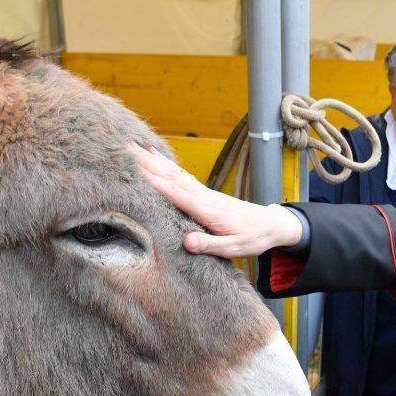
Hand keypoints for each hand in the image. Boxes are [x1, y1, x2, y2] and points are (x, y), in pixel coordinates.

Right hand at [129, 143, 303, 257]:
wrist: (270, 224)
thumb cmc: (252, 238)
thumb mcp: (233, 249)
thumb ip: (210, 245)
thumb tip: (187, 242)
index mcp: (207, 211)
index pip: (177, 195)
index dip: (156, 184)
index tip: (135, 172)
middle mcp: (203, 197)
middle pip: (171, 177)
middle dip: (148, 164)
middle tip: (125, 149)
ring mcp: (203, 192)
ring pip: (174, 173)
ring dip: (153, 160)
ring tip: (132, 147)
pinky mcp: (204, 193)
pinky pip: (180, 175)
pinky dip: (165, 164)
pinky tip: (155, 156)